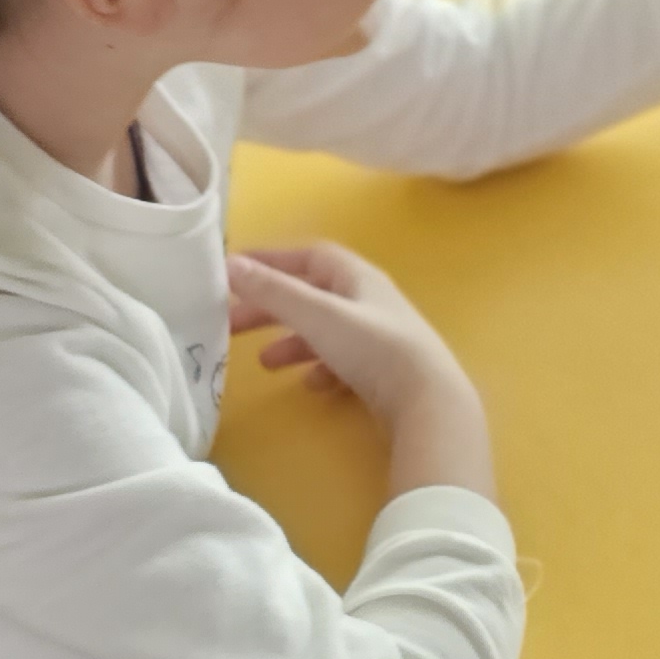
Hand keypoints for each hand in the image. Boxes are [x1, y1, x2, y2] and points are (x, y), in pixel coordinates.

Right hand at [226, 243, 469, 423]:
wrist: (429, 402)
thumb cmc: (373, 348)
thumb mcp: (318, 315)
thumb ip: (274, 291)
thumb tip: (230, 264)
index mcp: (357, 277)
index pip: (309, 256)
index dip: (271, 260)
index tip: (234, 272)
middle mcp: (369, 302)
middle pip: (311, 296)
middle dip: (271, 308)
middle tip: (230, 324)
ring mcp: (379, 338)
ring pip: (325, 332)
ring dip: (292, 343)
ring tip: (263, 364)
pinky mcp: (384, 372)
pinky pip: (344, 363)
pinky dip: (321, 370)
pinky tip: (311, 386)